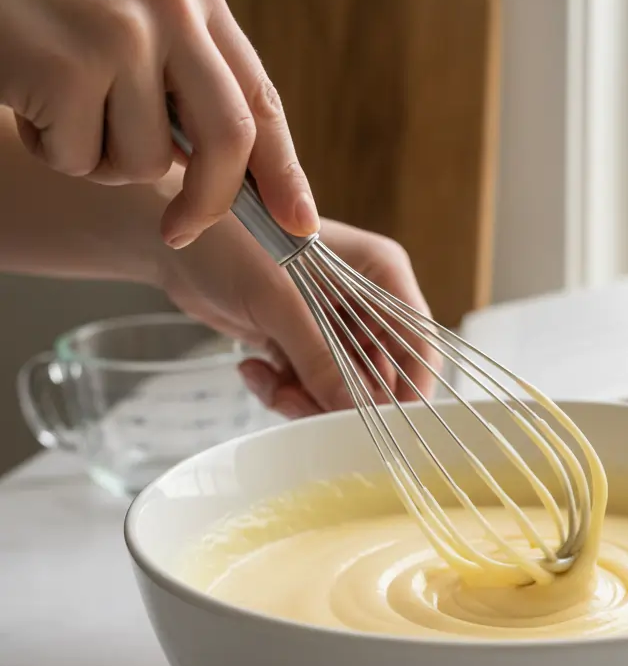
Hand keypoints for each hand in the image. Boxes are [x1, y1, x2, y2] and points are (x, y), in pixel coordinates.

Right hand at [0, 0, 316, 246]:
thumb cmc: (39, 4)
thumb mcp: (130, 22)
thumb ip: (183, 81)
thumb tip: (231, 177)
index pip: (259, 99)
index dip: (284, 172)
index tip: (299, 224)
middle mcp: (170, 4)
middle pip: (229, 140)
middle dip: (211, 204)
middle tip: (180, 233)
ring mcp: (121, 30)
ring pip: (147, 161)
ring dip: (99, 158)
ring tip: (58, 101)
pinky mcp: (69, 63)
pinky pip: (84, 159)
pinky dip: (52, 150)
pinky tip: (28, 97)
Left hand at [157, 214, 441, 417]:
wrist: (170, 241)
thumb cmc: (230, 242)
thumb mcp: (280, 301)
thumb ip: (320, 358)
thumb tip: (351, 410)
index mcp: (381, 274)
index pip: (418, 341)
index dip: (411, 387)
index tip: (388, 425)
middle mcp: (365, 302)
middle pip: (381, 375)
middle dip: (344, 400)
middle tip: (305, 407)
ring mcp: (334, 325)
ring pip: (343, 389)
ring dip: (307, 399)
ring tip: (273, 386)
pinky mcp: (303, 344)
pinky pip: (310, 387)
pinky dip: (283, 390)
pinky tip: (252, 369)